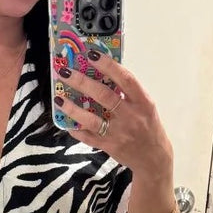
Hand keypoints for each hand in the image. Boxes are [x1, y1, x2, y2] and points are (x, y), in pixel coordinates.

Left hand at [55, 50, 172, 178]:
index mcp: (142, 102)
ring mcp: (119, 133)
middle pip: (104, 96)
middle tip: (65, 72)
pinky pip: (88, 137)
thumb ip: (128, 92)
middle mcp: (131, 116)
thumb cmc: (148, 126)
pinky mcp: (110, 146)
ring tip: (59, 98)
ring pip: (92, 119)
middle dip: (82, 82)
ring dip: (73, 108)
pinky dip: (76, 129)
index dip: (108, 65)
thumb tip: (103, 73)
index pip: (125, 79)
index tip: (91, 54)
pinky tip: (66, 122)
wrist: (153, 158)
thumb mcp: (145, 106)